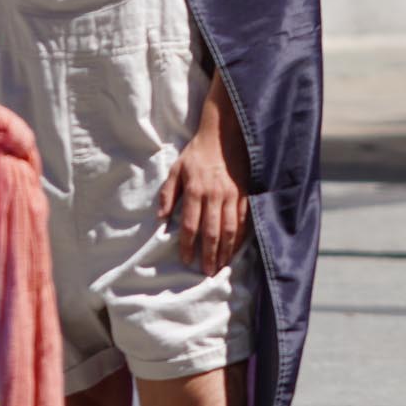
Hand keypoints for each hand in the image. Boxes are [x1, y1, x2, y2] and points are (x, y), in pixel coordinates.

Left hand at [157, 88, 250, 273]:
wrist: (225, 134)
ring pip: (230, 229)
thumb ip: (168, 194)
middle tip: (206, 272)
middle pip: (211, 231)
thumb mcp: (176, 169)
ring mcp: (232, 195)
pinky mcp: (245, 194)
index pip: (190, 224)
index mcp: (194, 190)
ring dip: (225, 250)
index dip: (187, 245)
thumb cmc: (197, 152)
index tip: (186, 260)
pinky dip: (240, 237)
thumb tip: (161, 220)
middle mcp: (214, 195)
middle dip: (208, 254)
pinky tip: (236, 248)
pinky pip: (244, 220)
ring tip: (221, 266)